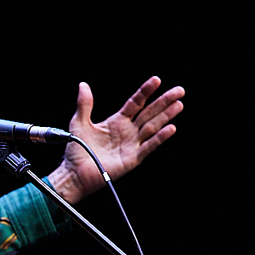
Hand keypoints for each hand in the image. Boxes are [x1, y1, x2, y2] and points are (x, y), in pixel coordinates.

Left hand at [49, 77, 184, 203]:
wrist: (75, 173)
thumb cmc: (77, 150)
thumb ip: (84, 104)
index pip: (135, 103)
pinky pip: (148, 147)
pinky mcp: (132, 159)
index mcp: (117, 121)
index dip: (146, 91)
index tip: (156, 80)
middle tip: (179, 91)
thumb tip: (83, 85)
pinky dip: (159, 138)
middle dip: (164, 101)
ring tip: (178, 105)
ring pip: (152, 127)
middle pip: (149, 113)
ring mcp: (132, 144)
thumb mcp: (79, 123)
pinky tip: (170, 128)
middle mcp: (127, 131)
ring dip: (166, 116)